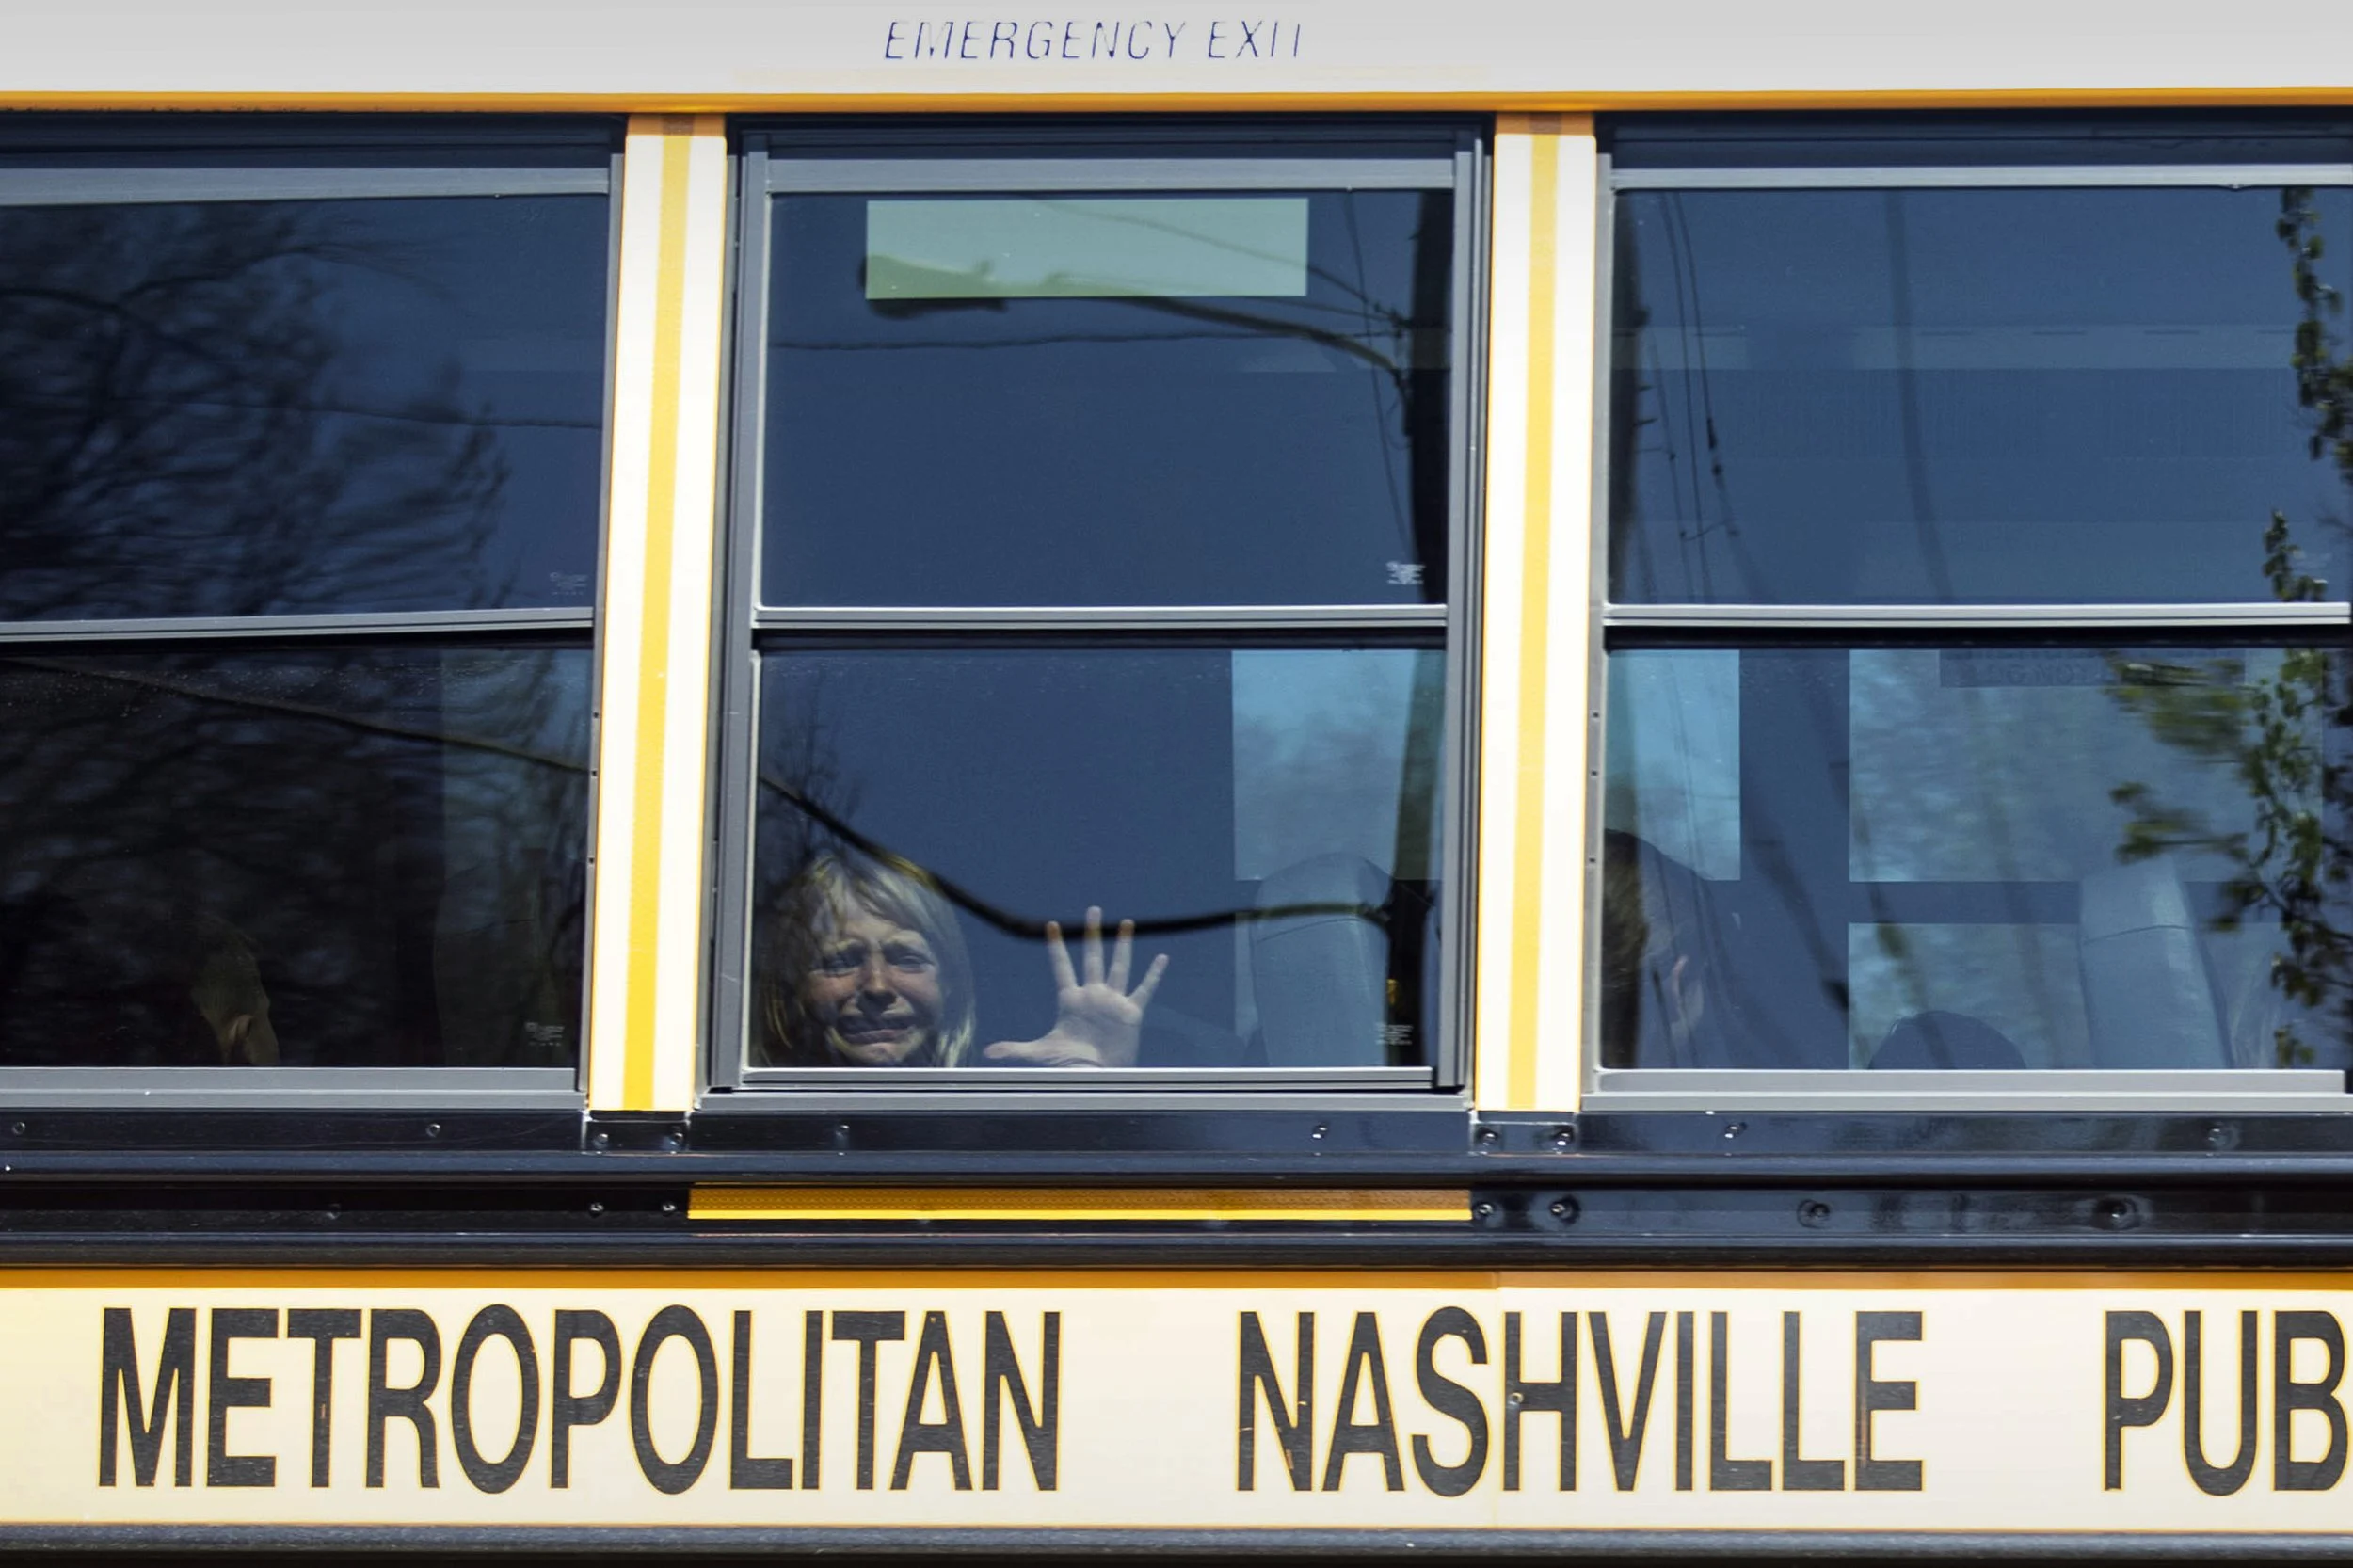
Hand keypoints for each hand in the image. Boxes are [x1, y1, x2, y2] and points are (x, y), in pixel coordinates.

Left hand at [983, 907, 1167, 1068]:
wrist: (1094, 1077)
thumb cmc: (1067, 1065)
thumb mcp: (1040, 1052)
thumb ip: (1015, 1049)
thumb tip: (987, 1053)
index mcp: (1070, 999)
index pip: (1061, 966)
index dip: (1057, 947)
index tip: (1051, 925)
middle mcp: (1092, 995)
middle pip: (1092, 957)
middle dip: (1092, 934)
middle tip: (1093, 910)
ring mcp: (1112, 1001)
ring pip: (1119, 966)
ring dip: (1123, 945)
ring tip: (1127, 923)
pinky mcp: (1131, 1012)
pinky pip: (1144, 989)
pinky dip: (1153, 975)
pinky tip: (1162, 958)